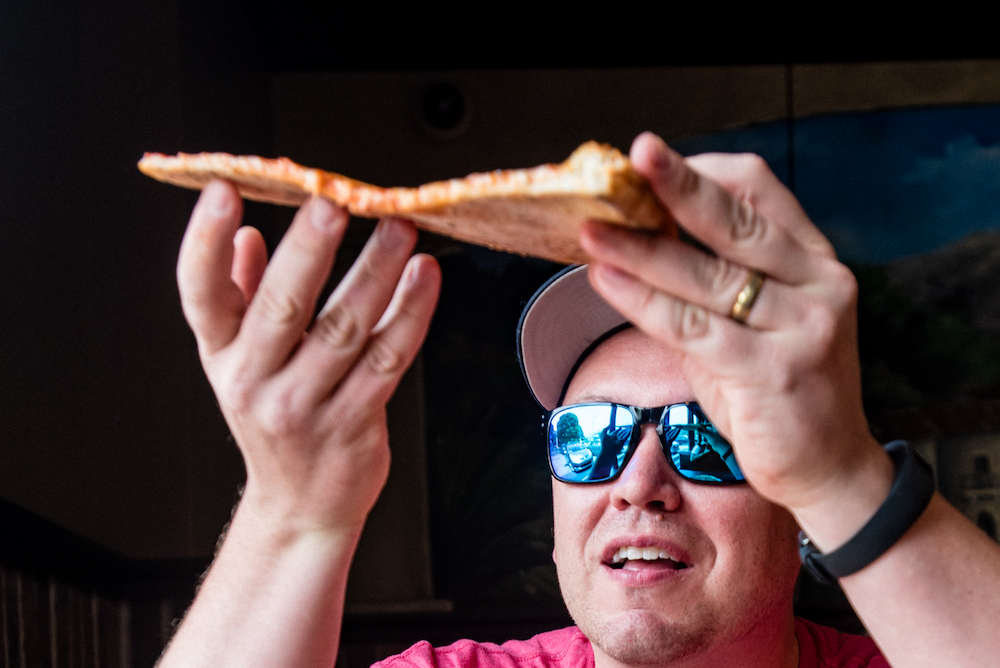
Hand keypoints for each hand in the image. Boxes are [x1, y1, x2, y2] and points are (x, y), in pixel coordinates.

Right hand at [177, 180, 440, 537]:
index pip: (200, 293)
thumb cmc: (278, 422)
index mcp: (222, 354)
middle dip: (306, 250)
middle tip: (331, 202)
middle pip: (279, 306)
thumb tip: (243, 237)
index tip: (223, 192)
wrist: (303, 504)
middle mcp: (254, 379)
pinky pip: (388, 359)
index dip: (204, 242)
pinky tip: (423, 280)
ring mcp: (303, 405)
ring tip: (398, 231)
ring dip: (375, 273)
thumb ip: (240, 296)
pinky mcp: (353, 422)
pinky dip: (409, 314)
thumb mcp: (243, 362)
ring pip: (344, 328)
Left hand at [580, 133, 891, 536]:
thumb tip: (636, 240)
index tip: (649, 168)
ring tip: (592, 231)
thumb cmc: (779, 390)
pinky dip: (642, 300)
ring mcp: (802, 326)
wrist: (830, 469)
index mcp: (814, 260)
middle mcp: (819, 283)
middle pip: (734, 218)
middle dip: (676, 185)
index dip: (701, 171)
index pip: (759, 189)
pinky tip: (605, 280)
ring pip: (706, 274)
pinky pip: (692, 326)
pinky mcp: (773, 370)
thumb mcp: (752, 324)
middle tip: (631, 159)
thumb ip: (707, 283)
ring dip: (639, 249)